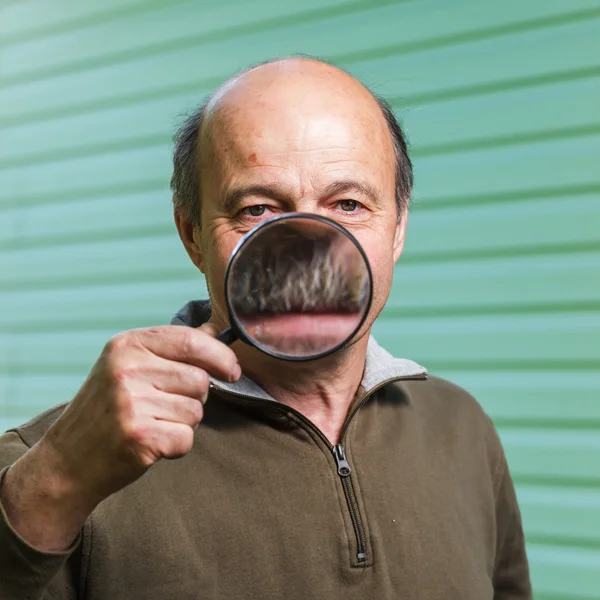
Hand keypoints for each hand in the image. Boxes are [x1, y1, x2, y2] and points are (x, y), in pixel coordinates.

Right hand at [0, 324, 239, 549]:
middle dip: (194, 398)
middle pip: (199, 379)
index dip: (221, 356)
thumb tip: (212, 331)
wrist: (66, 461)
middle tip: (163, 407)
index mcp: (128, 345)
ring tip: (151, 424)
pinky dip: (176, 446)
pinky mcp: (139, 436)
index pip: (191, 341)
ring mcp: (131, 403)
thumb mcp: (128, 366)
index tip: (232, 370)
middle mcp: (128, 369)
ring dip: (183, 423)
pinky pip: (187, 438)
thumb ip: (171, 349)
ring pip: (196, 410)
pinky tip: (150, 444)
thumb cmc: (104, 411)